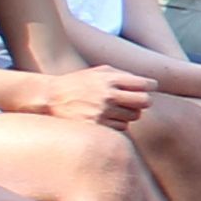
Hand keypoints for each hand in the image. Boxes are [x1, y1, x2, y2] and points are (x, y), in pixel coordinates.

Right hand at [30, 66, 160, 128]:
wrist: (49, 97)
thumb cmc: (78, 83)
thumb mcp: (99, 71)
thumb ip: (124, 75)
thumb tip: (151, 84)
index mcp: (110, 79)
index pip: (145, 84)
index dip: (150, 87)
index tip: (148, 88)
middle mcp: (108, 95)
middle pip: (145, 102)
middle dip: (142, 102)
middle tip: (133, 101)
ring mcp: (102, 112)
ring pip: (134, 117)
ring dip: (128, 114)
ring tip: (112, 109)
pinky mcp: (96, 127)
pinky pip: (121, 129)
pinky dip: (117, 125)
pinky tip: (104, 119)